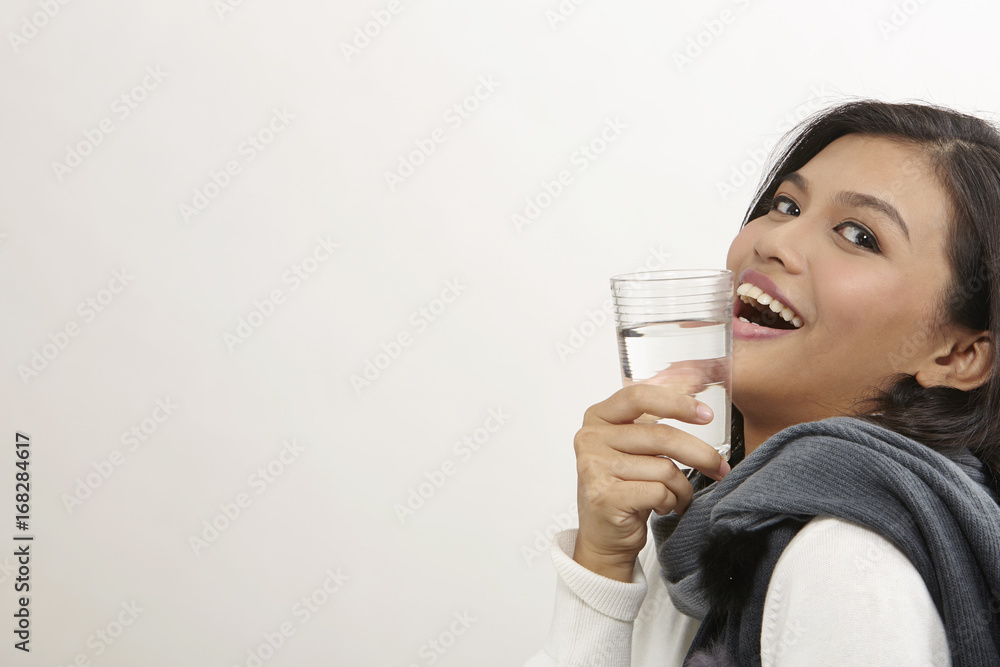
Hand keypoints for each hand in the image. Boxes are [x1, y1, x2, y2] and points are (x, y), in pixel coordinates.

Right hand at [571, 382, 730, 581]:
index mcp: (597, 417)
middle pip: (660, 435)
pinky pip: (659, 491)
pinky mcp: (604, 496)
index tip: (706, 414)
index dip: (677, 402)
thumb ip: (651, 424)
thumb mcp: (632, 448)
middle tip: (719, 467)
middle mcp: (590, 438)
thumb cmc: (624, 489)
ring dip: (683, 487)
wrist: (604, 536)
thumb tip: (697, 403)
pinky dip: (672, 501)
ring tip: (678, 497)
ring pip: (664, 468)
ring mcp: (594, 467)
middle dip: (699, 453)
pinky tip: (664, 506)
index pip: (639, 396)